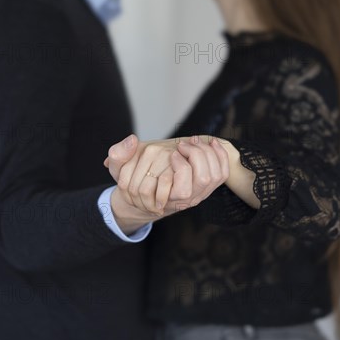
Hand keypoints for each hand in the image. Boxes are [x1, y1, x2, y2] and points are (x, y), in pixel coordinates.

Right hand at [103, 134, 229, 215]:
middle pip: (204, 180)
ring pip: (211, 177)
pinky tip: (211, 143)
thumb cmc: (133, 182)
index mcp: (167, 197)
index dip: (181, 167)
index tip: (173, 152)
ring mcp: (197, 194)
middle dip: (197, 156)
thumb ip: (119, 155)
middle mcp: (186, 199)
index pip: (184, 190)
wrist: (147, 197)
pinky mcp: (207, 186)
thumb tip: (132, 140)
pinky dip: (219, 155)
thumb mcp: (119, 169)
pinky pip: (221, 173)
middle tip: (183, 145)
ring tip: (193, 142)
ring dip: (206, 155)